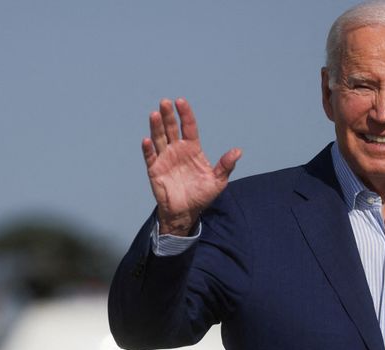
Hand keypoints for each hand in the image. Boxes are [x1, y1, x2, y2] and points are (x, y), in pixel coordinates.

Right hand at [142, 98, 241, 235]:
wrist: (185, 212)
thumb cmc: (201, 196)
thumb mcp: (218, 182)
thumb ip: (225, 166)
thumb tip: (238, 151)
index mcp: (192, 149)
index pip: (188, 127)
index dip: (185, 114)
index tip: (181, 102)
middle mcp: (177, 150)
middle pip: (171, 128)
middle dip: (168, 115)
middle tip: (165, 102)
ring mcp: (165, 158)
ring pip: (159, 139)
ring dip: (156, 127)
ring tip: (154, 114)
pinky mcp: (155, 170)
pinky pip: (150, 157)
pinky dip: (148, 149)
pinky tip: (147, 141)